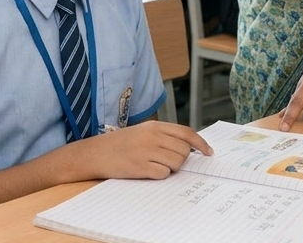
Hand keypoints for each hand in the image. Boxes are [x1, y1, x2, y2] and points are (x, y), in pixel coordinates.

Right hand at [83, 121, 212, 179]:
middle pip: (184, 151)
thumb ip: (163, 136)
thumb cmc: (119, 144)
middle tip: (166, 161)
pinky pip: (163, 174)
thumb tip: (188, 147)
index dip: (201, 143)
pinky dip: (159, 175)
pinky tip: (146, 171)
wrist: (94, 153)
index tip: (208, 153)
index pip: (186, 133)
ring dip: (171, 168)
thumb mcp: (142, 132)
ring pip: (176, 163)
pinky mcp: (140, 166)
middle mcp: (152, 136)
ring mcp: (146, 151)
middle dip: (181, 160)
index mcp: (154, 126)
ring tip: (154, 165)